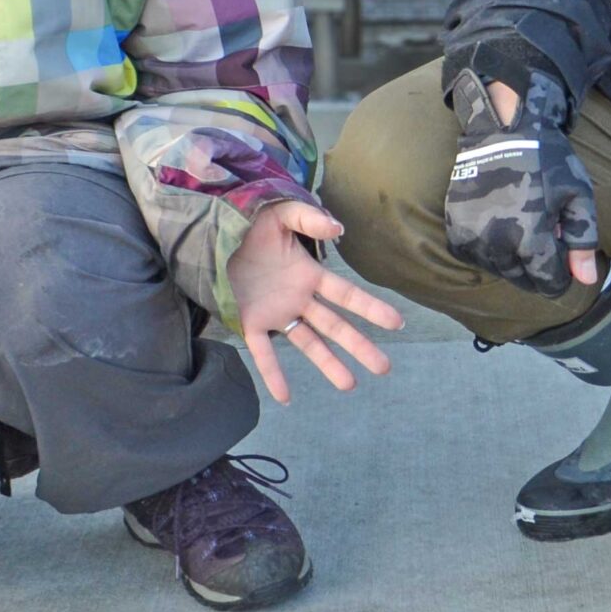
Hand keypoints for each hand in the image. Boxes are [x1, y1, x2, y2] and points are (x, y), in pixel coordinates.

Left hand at [224, 200, 404, 405]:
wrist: (214, 235)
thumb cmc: (250, 224)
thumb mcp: (281, 214)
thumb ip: (309, 219)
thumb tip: (338, 228)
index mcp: (308, 275)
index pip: (346, 296)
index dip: (371, 309)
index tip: (396, 323)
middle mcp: (298, 300)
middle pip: (335, 327)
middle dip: (360, 346)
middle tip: (384, 367)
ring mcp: (277, 314)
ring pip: (308, 344)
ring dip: (328, 364)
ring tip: (350, 385)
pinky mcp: (251, 323)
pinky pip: (264, 353)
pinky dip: (273, 374)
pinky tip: (285, 397)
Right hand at [443, 70, 599, 296]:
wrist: (503, 131)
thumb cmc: (548, 162)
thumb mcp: (578, 197)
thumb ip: (583, 240)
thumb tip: (586, 280)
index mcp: (532, 240)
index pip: (549, 284)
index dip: (560, 276)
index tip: (562, 258)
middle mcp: (499, 245)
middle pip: (523, 280)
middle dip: (537, 268)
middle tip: (542, 239)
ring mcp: (474, 238)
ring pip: (498, 270)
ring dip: (512, 261)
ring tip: (521, 231)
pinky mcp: (456, 229)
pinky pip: (473, 258)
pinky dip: (487, 252)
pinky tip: (498, 230)